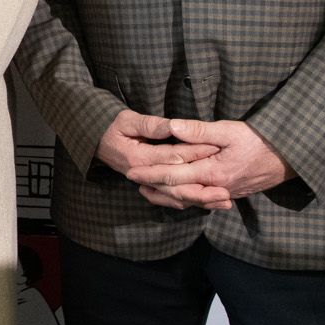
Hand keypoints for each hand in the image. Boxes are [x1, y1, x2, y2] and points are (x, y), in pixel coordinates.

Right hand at [94, 109, 227, 208]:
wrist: (97, 143)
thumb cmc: (112, 128)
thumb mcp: (126, 120)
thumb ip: (150, 124)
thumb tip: (171, 126)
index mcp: (139, 158)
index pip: (173, 156)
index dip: (195, 151)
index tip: (215, 146)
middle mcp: (145, 176)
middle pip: (178, 184)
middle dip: (204, 185)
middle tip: (227, 186)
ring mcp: (148, 184)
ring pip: (177, 197)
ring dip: (201, 200)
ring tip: (224, 200)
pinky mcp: (153, 188)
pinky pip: (172, 200)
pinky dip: (191, 202)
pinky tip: (209, 204)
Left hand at [126, 119, 293, 209]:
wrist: (288, 158)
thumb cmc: (260, 140)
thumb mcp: (230, 129)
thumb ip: (200, 130)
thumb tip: (172, 127)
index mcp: (213, 171)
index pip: (173, 175)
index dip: (150, 173)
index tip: (132, 171)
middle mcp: (216, 186)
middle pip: (177, 191)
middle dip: (153, 186)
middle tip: (132, 181)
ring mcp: (224, 192)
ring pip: (189, 199)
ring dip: (166, 196)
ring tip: (147, 191)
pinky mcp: (230, 192)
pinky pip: (201, 200)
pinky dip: (185, 200)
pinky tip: (177, 196)